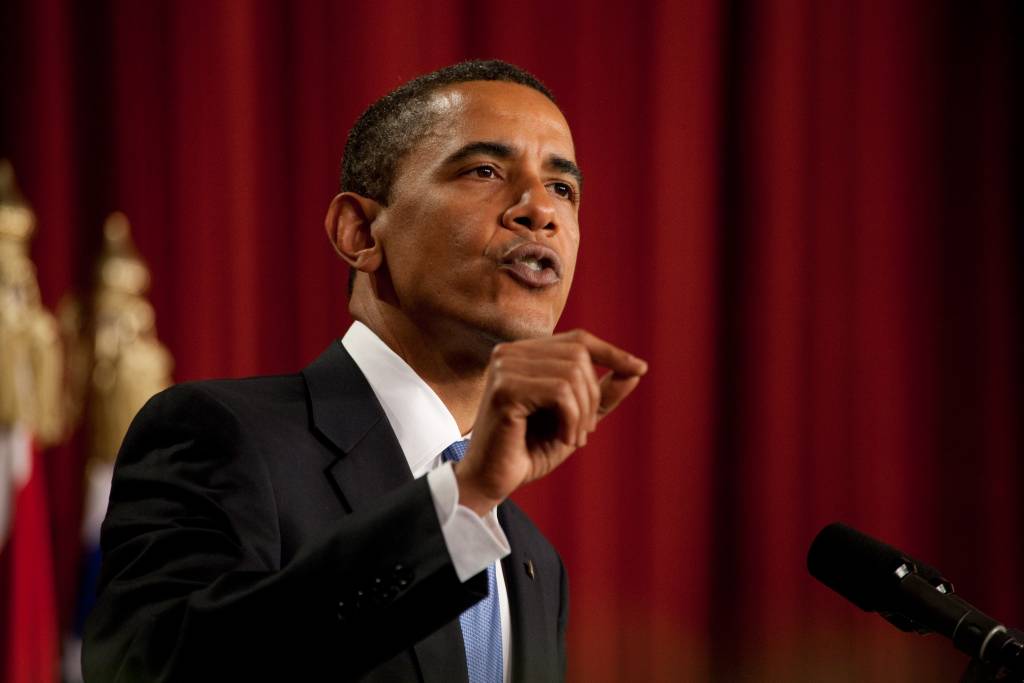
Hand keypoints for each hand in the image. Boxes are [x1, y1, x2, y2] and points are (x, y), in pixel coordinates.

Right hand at [454, 329, 647, 514]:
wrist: (492, 481)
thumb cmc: (529, 450)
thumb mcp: (575, 419)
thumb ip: (602, 396)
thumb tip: (636, 371)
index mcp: (523, 354)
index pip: (577, 340)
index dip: (611, 352)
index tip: (640, 368)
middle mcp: (510, 353)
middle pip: (579, 355)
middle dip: (593, 396)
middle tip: (585, 432)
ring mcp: (504, 368)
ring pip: (572, 373)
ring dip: (583, 413)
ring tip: (574, 438)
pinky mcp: (504, 389)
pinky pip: (560, 392)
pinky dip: (572, 419)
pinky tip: (564, 439)